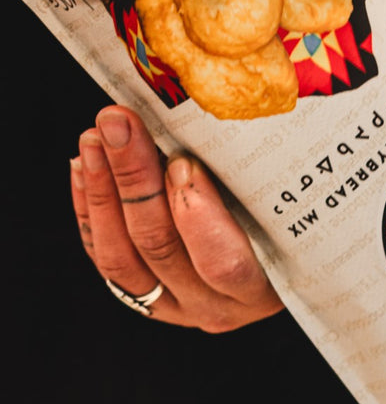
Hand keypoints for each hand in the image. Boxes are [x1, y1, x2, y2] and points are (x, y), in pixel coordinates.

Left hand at [71, 106, 282, 332]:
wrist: (269, 259)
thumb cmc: (282, 216)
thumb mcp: (282, 203)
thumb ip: (256, 172)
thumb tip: (225, 96)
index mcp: (260, 289)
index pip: (225, 264)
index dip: (197, 215)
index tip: (182, 161)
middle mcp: (215, 307)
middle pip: (162, 248)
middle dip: (135, 181)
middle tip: (120, 123)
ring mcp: (174, 306)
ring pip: (121, 260)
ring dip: (104, 193)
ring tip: (94, 138)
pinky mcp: (141, 298)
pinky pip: (104, 259)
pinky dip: (89, 210)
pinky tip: (85, 165)